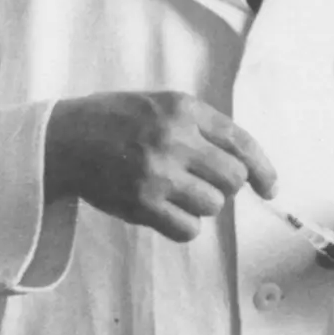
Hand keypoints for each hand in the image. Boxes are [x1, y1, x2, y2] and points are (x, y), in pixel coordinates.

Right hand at [43, 91, 276, 241]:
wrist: (63, 140)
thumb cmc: (116, 121)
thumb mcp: (161, 104)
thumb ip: (201, 127)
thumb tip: (245, 165)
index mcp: (183, 109)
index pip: (241, 142)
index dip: (263, 169)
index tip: (270, 188)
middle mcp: (174, 139)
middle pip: (233, 178)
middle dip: (225, 186)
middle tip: (202, 182)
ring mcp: (158, 173)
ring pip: (213, 206)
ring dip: (202, 205)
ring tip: (175, 192)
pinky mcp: (142, 204)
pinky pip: (189, 229)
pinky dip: (184, 225)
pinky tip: (165, 211)